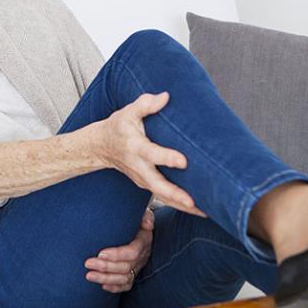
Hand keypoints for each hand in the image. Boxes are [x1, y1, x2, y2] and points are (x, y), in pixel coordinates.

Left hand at [84, 208, 153, 292]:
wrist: (137, 223)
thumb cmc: (134, 216)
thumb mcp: (141, 211)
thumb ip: (144, 214)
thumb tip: (147, 224)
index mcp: (144, 240)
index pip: (133, 252)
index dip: (117, 255)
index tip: (100, 252)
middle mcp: (142, 255)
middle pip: (126, 267)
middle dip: (105, 267)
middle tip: (87, 263)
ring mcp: (138, 265)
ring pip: (124, 278)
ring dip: (106, 279)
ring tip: (89, 275)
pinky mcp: (134, 273)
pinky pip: (126, 285)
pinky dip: (114, 288)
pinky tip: (101, 286)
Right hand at [92, 91, 206, 217]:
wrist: (101, 147)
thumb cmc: (118, 127)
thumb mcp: (128, 112)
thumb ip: (146, 104)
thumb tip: (166, 96)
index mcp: (136, 147)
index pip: (152, 154)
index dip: (167, 158)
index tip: (183, 161)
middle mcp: (139, 167)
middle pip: (157, 185)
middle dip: (175, 195)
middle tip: (193, 202)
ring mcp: (143, 179)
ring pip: (162, 196)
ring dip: (182, 206)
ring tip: (205, 211)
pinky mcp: (148, 185)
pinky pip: (165, 198)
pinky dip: (181, 206)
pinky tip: (201, 210)